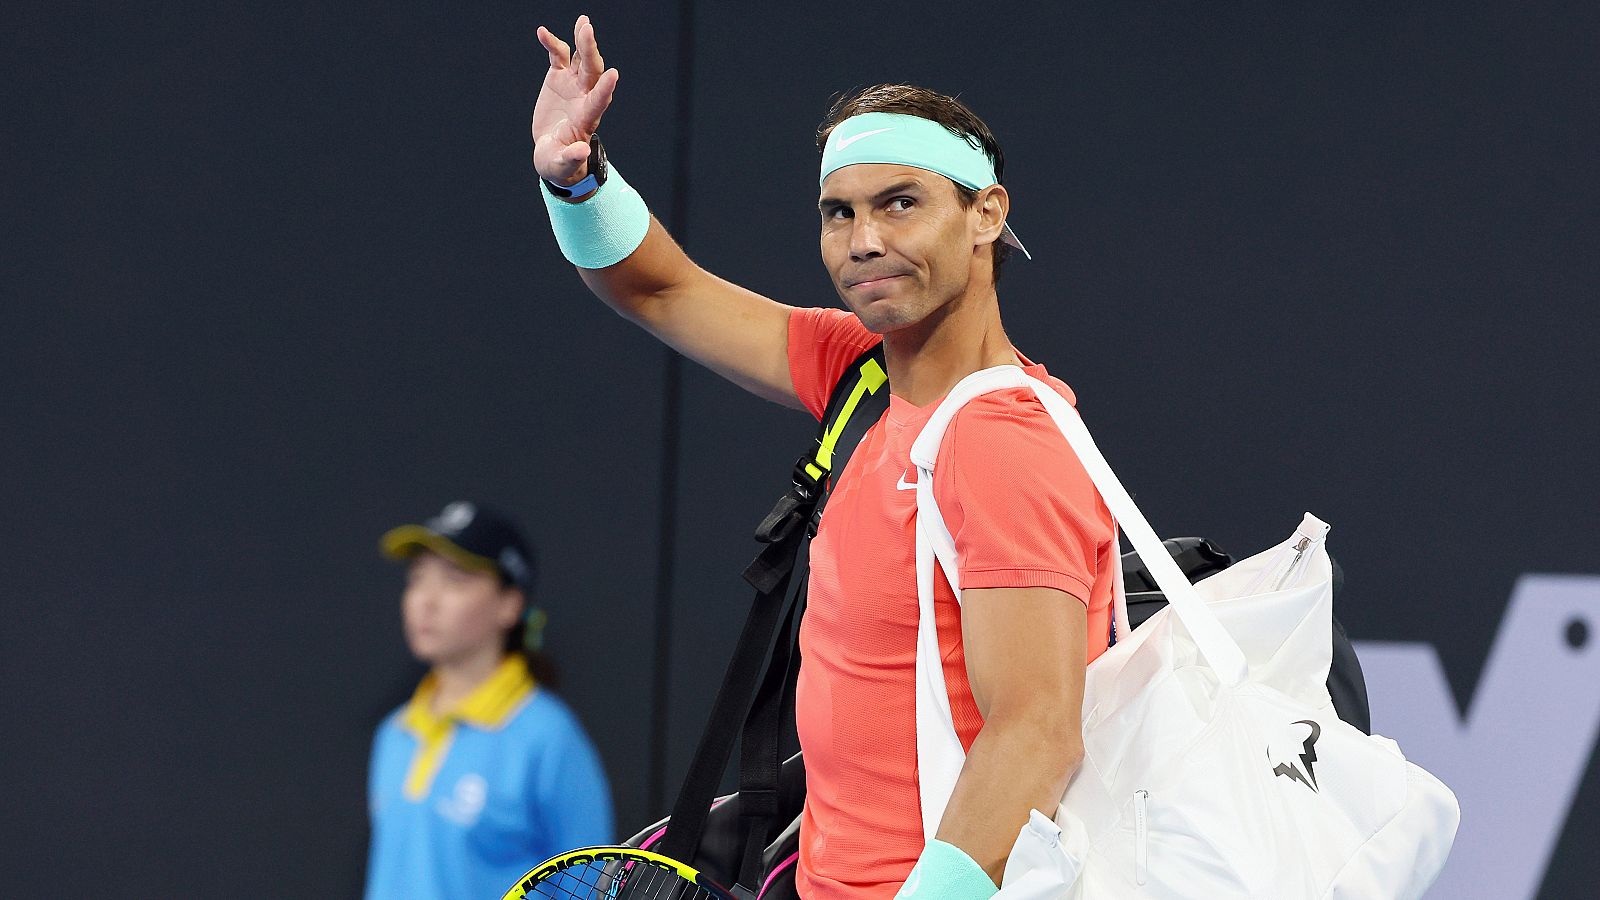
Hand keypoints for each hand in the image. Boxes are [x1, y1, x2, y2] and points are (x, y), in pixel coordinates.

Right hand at [532, 15, 619, 186]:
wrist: (552, 151)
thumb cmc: (560, 163)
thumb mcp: (563, 165)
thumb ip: (572, 158)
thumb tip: (581, 152)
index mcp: (586, 118)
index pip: (599, 101)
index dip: (605, 88)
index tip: (614, 74)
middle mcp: (584, 97)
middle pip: (591, 71)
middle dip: (591, 52)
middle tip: (588, 31)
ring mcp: (572, 85)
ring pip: (579, 59)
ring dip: (582, 41)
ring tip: (583, 23)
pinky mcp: (557, 78)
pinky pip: (556, 56)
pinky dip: (551, 44)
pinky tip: (542, 32)